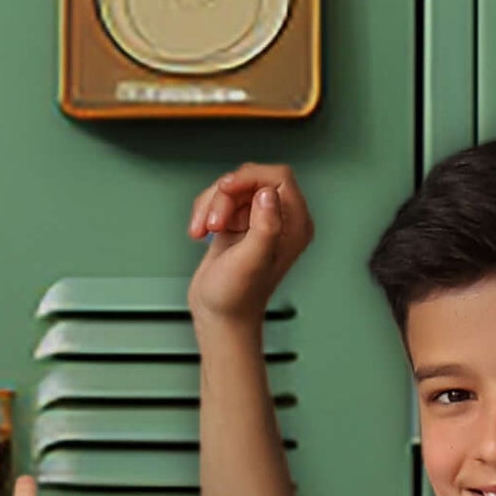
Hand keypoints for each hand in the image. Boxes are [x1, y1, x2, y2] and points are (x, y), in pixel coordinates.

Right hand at [183, 165, 311, 333]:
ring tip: (205, 230)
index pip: (279, 177)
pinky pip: (219, 200)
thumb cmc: (236, 298)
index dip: (251, 177)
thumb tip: (268, 194)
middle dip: (225, 196)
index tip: (227, 189)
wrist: (218, 318)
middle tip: (216, 222)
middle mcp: (280, 220)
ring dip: (211, 205)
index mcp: (294, 225)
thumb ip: (266, 225)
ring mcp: (257, 222)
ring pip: (231, 189)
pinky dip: (205, 212)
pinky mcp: (237, 225)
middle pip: (251, 180)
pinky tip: (200, 232)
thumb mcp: (253, 260)